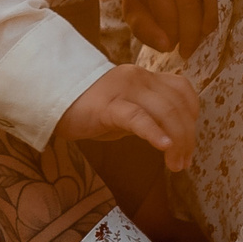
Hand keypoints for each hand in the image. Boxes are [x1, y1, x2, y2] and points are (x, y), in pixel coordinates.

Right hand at [54, 64, 199, 172]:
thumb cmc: (88, 108)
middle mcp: (139, 78)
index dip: (192, 116)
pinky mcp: (108, 106)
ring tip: (175, 164)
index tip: (188, 142)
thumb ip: (148, 114)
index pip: (182, 90)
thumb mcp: (125, 107)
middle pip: (177, 105)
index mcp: (145, 77)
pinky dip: (155, 132)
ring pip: (165, 112)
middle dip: (187, 137)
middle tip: (184, 162)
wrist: (50, 99)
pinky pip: (138, 118)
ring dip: (177, 141)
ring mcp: (123, 90)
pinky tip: (163, 147)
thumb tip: (173, 136)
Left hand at [123, 0, 215, 56]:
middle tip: (185, 52)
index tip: (168, 48)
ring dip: (198, 30)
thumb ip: (143, 29)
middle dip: (186, 37)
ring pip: (199, 4)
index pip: (163, 16)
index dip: (168, 37)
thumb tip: (166, 47)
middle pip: (184, 10)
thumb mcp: (134, 8)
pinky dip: (211, 15)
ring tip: (194, 44)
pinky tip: (206, 30)